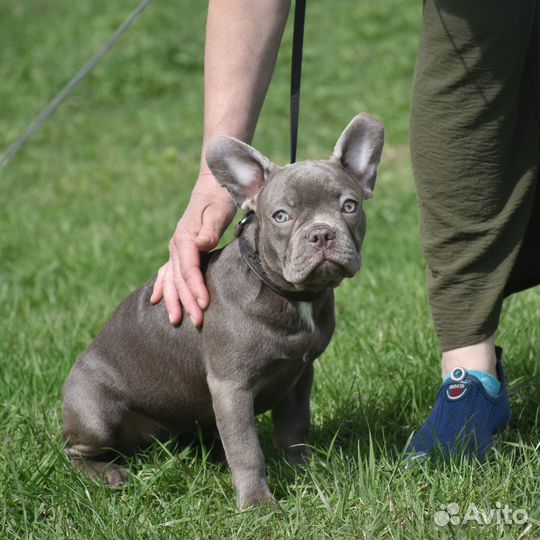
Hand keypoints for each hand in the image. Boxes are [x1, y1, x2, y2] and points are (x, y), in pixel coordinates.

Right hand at [151, 173, 235, 325]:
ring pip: (171, 279)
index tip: (204, 304)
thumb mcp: (218, 209)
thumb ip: (211, 227)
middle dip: (186, 301)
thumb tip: (202, 243)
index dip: (195, 288)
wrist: (211, 187)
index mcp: (185, 237)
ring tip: (175, 320)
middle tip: (196, 322)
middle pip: (179, 279)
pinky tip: (155, 300)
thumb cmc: (219, 198)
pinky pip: (166, 272)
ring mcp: (176, 249)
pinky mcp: (180, 251)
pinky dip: (162, 287)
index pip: (189, 269)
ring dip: (173, 300)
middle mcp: (177, 245)